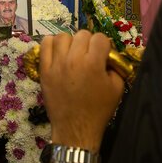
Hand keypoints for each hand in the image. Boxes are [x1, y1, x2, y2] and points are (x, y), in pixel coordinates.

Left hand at [39, 31, 124, 151]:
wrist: (76, 128)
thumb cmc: (98, 110)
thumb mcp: (118, 88)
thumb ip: (115, 67)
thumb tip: (108, 56)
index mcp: (93, 63)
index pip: (100, 38)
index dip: (104, 46)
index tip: (103, 55)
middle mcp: (74, 59)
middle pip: (82, 34)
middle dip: (89, 43)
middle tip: (89, 56)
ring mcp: (56, 64)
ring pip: (63, 36)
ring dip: (71, 42)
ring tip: (73, 54)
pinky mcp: (44, 70)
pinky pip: (44, 45)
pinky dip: (52, 44)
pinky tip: (58, 53)